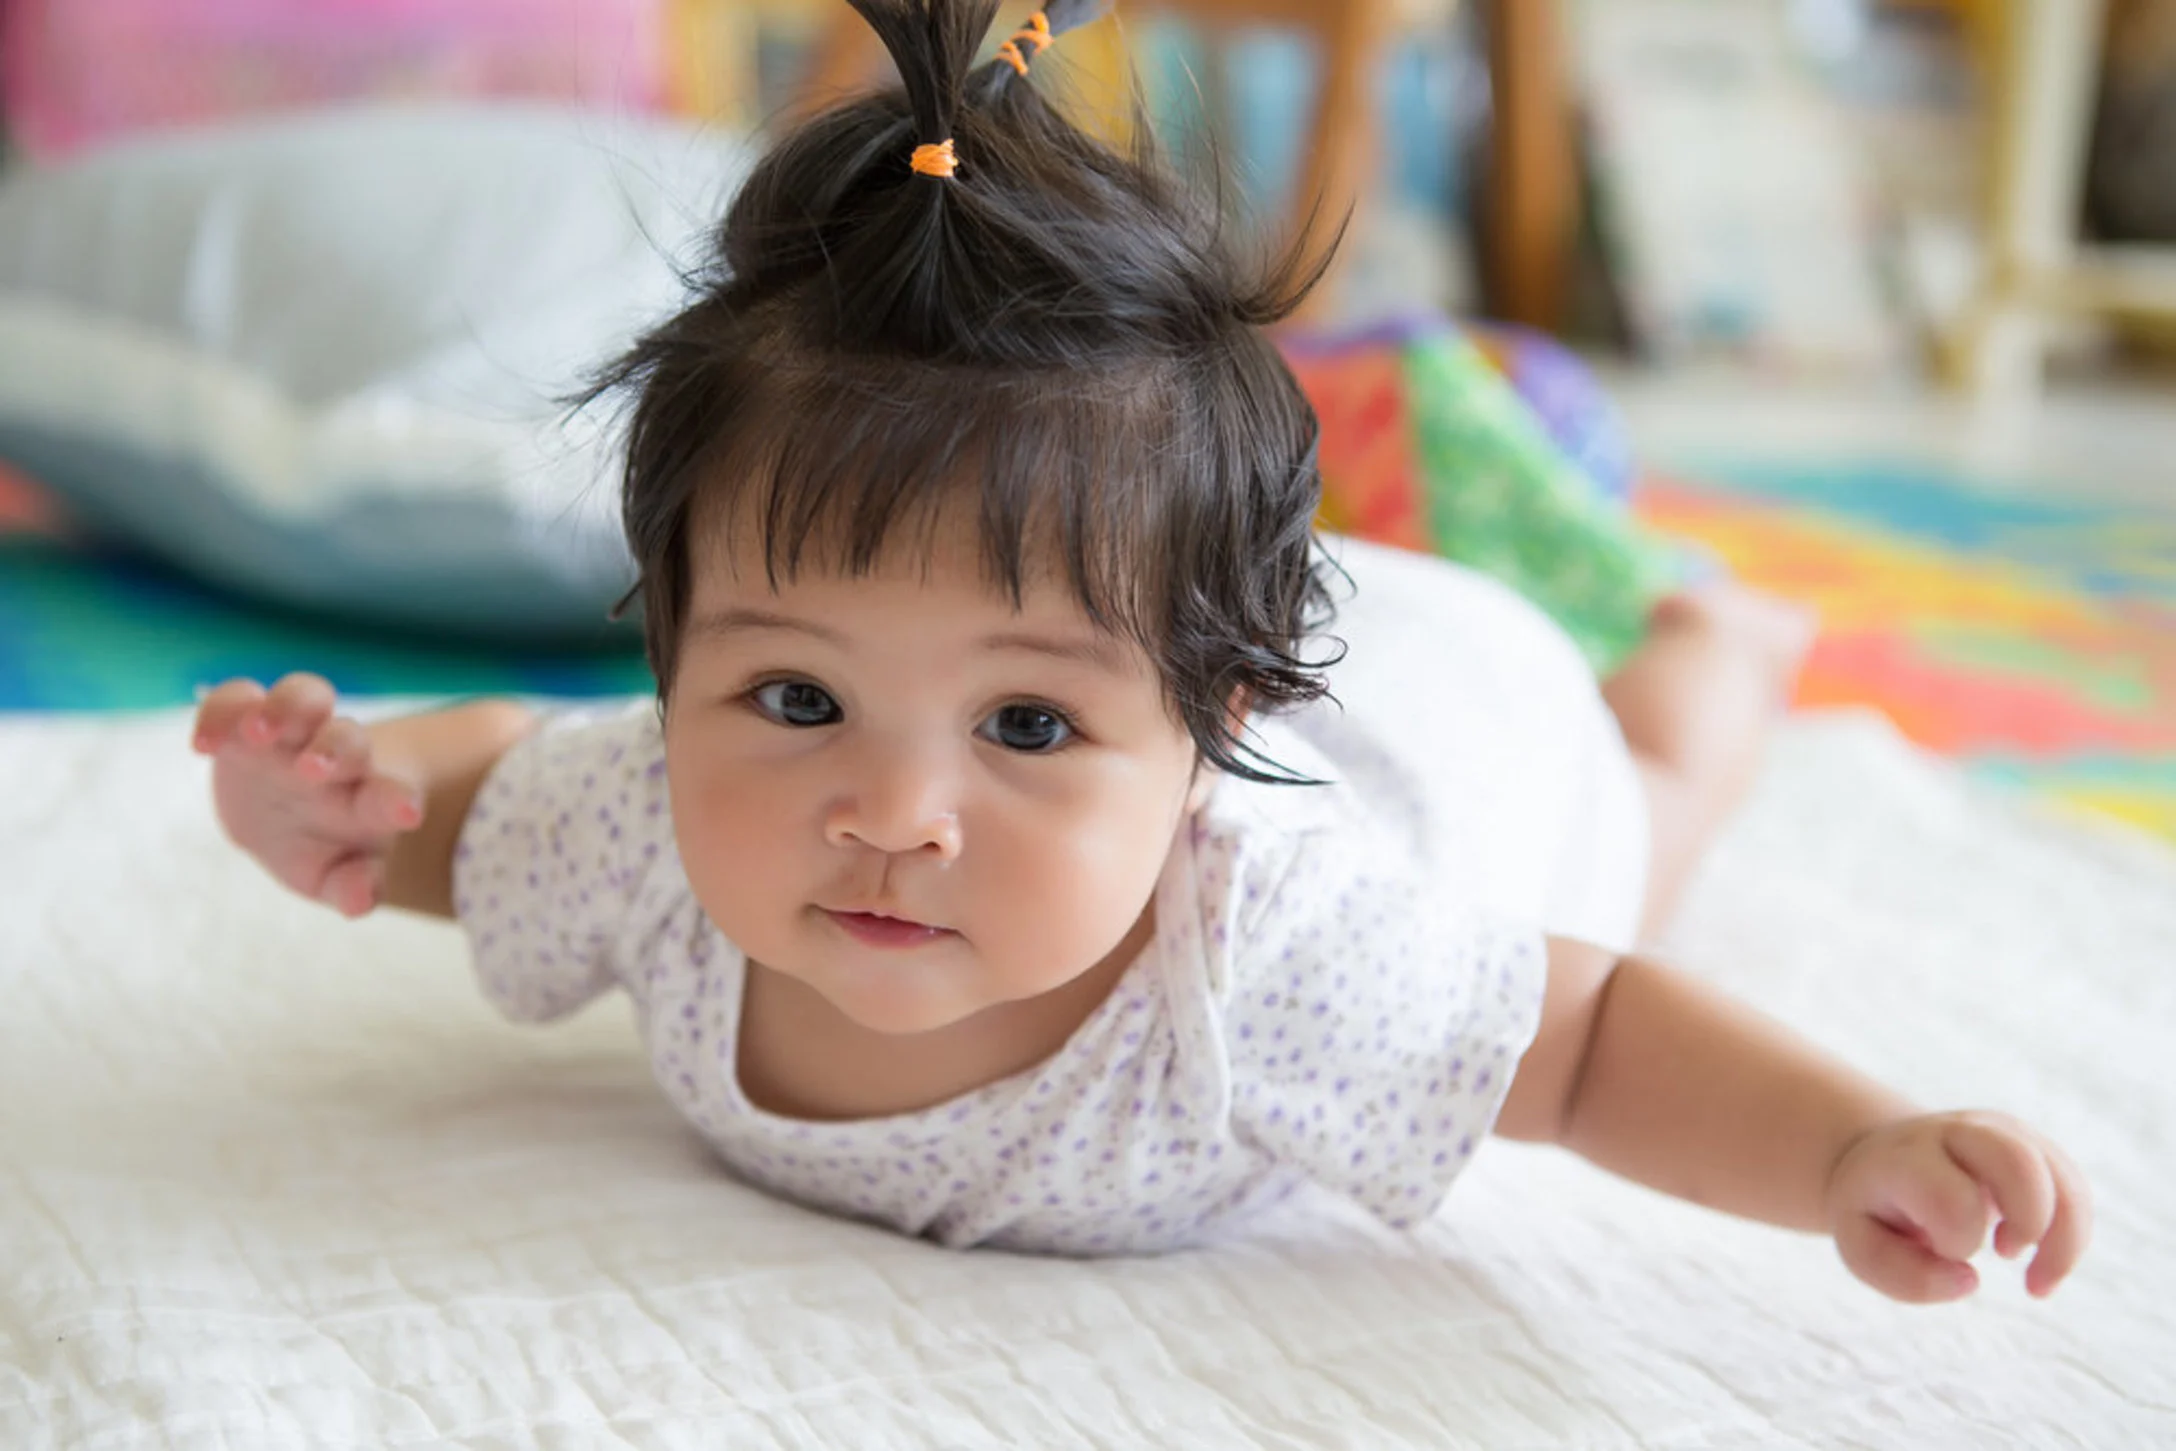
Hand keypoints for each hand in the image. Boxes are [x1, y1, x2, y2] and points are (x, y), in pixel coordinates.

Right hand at [193, 674, 423, 916]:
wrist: (285, 819)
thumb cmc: (325, 849)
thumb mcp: (337, 876)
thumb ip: (354, 886)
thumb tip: (358, 902)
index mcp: (368, 798)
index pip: (392, 794)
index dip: (399, 801)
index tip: (406, 815)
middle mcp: (337, 757)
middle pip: (348, 737)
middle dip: (335, 748)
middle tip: (312, 770)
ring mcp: (293, 733)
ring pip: (303, 697)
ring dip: (287, 708)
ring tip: (260, 731)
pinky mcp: (244, 722)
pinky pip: (236, 700)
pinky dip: (221, 712)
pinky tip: (204, 744)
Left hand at [1826, 1111, 2090, 1302]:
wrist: (1882, 1155)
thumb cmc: (1876, 1210)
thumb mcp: (1862, 1247)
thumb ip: (1905, 1276)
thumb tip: (1969, 1280)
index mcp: (1906, 1157)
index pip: (1951, 1198)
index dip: (1957, 1242)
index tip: (1942, 1252)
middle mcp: (1958, 1133)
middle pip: (2019, 1162)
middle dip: (2029, 1223)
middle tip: (2004, 1254)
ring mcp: (2002, 1134)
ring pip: (2062, 1177)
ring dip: (2064, 1241)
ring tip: (2035, 1283)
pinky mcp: (2033, 1147)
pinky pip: (2075, 1189)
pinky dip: (2073, 1237)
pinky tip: (2043, 1265)